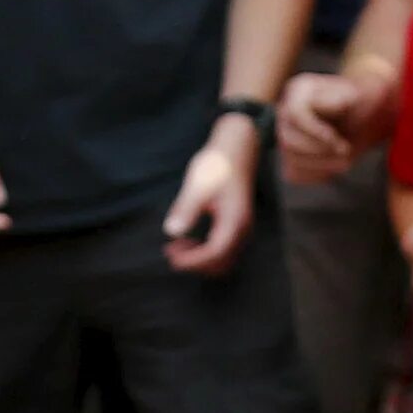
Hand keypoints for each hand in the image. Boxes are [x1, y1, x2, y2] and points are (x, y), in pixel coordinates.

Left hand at [162, 122, 255, 274]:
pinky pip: (224, 252)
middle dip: (195, 264)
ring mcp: (242, 229)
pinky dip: (205, 254)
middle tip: (170, 252)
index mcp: (234, 220)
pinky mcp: (237, 227)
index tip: (171, 256)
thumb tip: (172, 231)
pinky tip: (188, 241)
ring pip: (223, 261)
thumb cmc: (217, 164)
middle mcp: (242, 229)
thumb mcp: (198, 184)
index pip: (215, 253)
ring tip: (177, 247)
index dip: (192, 261)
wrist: (237, 149)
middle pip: (221, 264)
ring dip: (200, 261)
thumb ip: (186, 208)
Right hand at [277, 66, 394, 184]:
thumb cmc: (361, 104)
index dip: (318, 134)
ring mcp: (284, 136)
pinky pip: (295, 174)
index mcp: (300, 90)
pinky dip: (317, 174)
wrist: (362, 118)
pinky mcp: (289, 158)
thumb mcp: (358, 97)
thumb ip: (347, 99)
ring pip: (291, 160)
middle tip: (346, 152)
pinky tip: (334, 164)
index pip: (296, 115)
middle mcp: (285, 111)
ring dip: (323, 165)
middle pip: (289, 140)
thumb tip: (341, 105)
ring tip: (346, 160)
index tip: (342, 144)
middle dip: (320, 152)